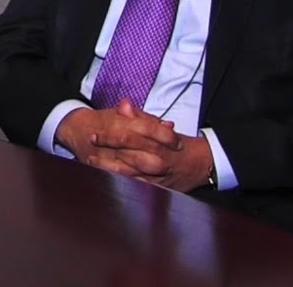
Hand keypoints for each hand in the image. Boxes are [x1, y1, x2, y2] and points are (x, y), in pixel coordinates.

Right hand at [53, 100, 181, 175]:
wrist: (76, 129)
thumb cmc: (103, 120)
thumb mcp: (123, 115)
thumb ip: (146, 119)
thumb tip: (169, 125)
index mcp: (121, 124)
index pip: (147, 129)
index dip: (165, 136)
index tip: (178, 142)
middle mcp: (114, 141)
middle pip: (142, 150)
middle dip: (161, 156)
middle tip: (176, 162)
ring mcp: (107, 157)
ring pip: (132, 167)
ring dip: (150, 172)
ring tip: (166, 175)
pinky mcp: (102, 169)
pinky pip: (120, 179)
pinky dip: (136, 183)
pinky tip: (150, 186)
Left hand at [84, 101, 213, 191]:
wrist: (202, 164)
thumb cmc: (178, 143)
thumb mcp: (162, 127)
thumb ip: (141, 117)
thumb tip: (123, 104)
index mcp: (161, 141)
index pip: (133, 136)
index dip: (111, 135)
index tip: (95, 133)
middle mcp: (160, 159)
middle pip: (129, 154)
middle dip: (107, 151)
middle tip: (90, 145)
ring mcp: (159, 176)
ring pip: (130, 173)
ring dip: (108, 167)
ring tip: (92, 160)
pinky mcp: (158, 189)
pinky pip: (136, 187)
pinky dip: (120, 182)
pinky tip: (106, 177)